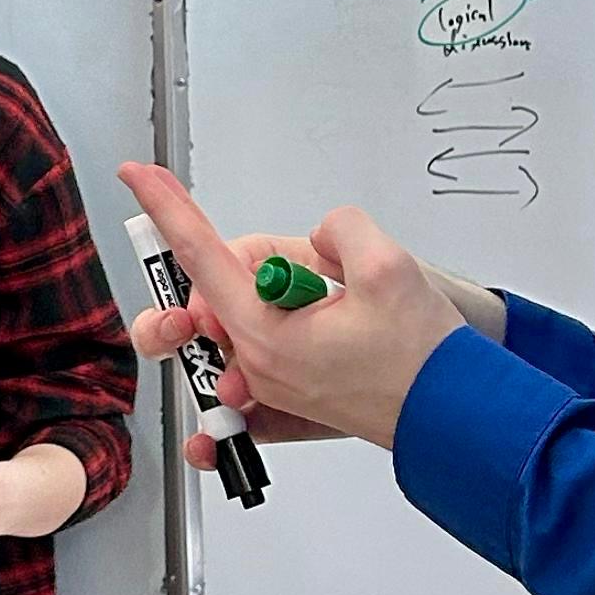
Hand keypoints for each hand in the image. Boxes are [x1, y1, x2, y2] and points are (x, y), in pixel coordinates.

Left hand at [120, 162, 464, 459]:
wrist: (454, 419)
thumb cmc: (423, 360)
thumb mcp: (387, 266)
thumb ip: (338, 229)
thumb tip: (319, 239)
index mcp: (265, 333)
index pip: (200, 255)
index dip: (167, 208)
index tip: (140, 175)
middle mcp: (256, 363)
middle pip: (212, 288)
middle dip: (238, 260)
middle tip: (298, 265)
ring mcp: (269, 384)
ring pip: (237, 313)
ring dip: (268, 289)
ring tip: (331, 298)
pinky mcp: (287, 397)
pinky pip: (254, 357)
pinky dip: (271, 327)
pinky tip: (309, 316)